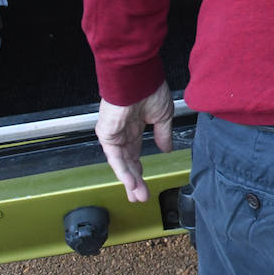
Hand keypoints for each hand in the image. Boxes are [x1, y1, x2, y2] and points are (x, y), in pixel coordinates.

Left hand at [96, 83, 174, 203]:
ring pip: (121, 163)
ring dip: (130, 180)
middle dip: (135, 180)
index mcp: (135, 126)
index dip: (140, 168)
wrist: (137, 78)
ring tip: (138, 195)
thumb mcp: (163, 115)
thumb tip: (166, 148)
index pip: (135, 153)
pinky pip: (116, 157)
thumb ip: (163, 134)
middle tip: (140, 196)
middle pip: (127, 162)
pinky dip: (123, 171)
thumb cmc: (149, 88)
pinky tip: (131, 182)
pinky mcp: (107, 135)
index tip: (146, 182)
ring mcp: (114, 134)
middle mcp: (122, 132)